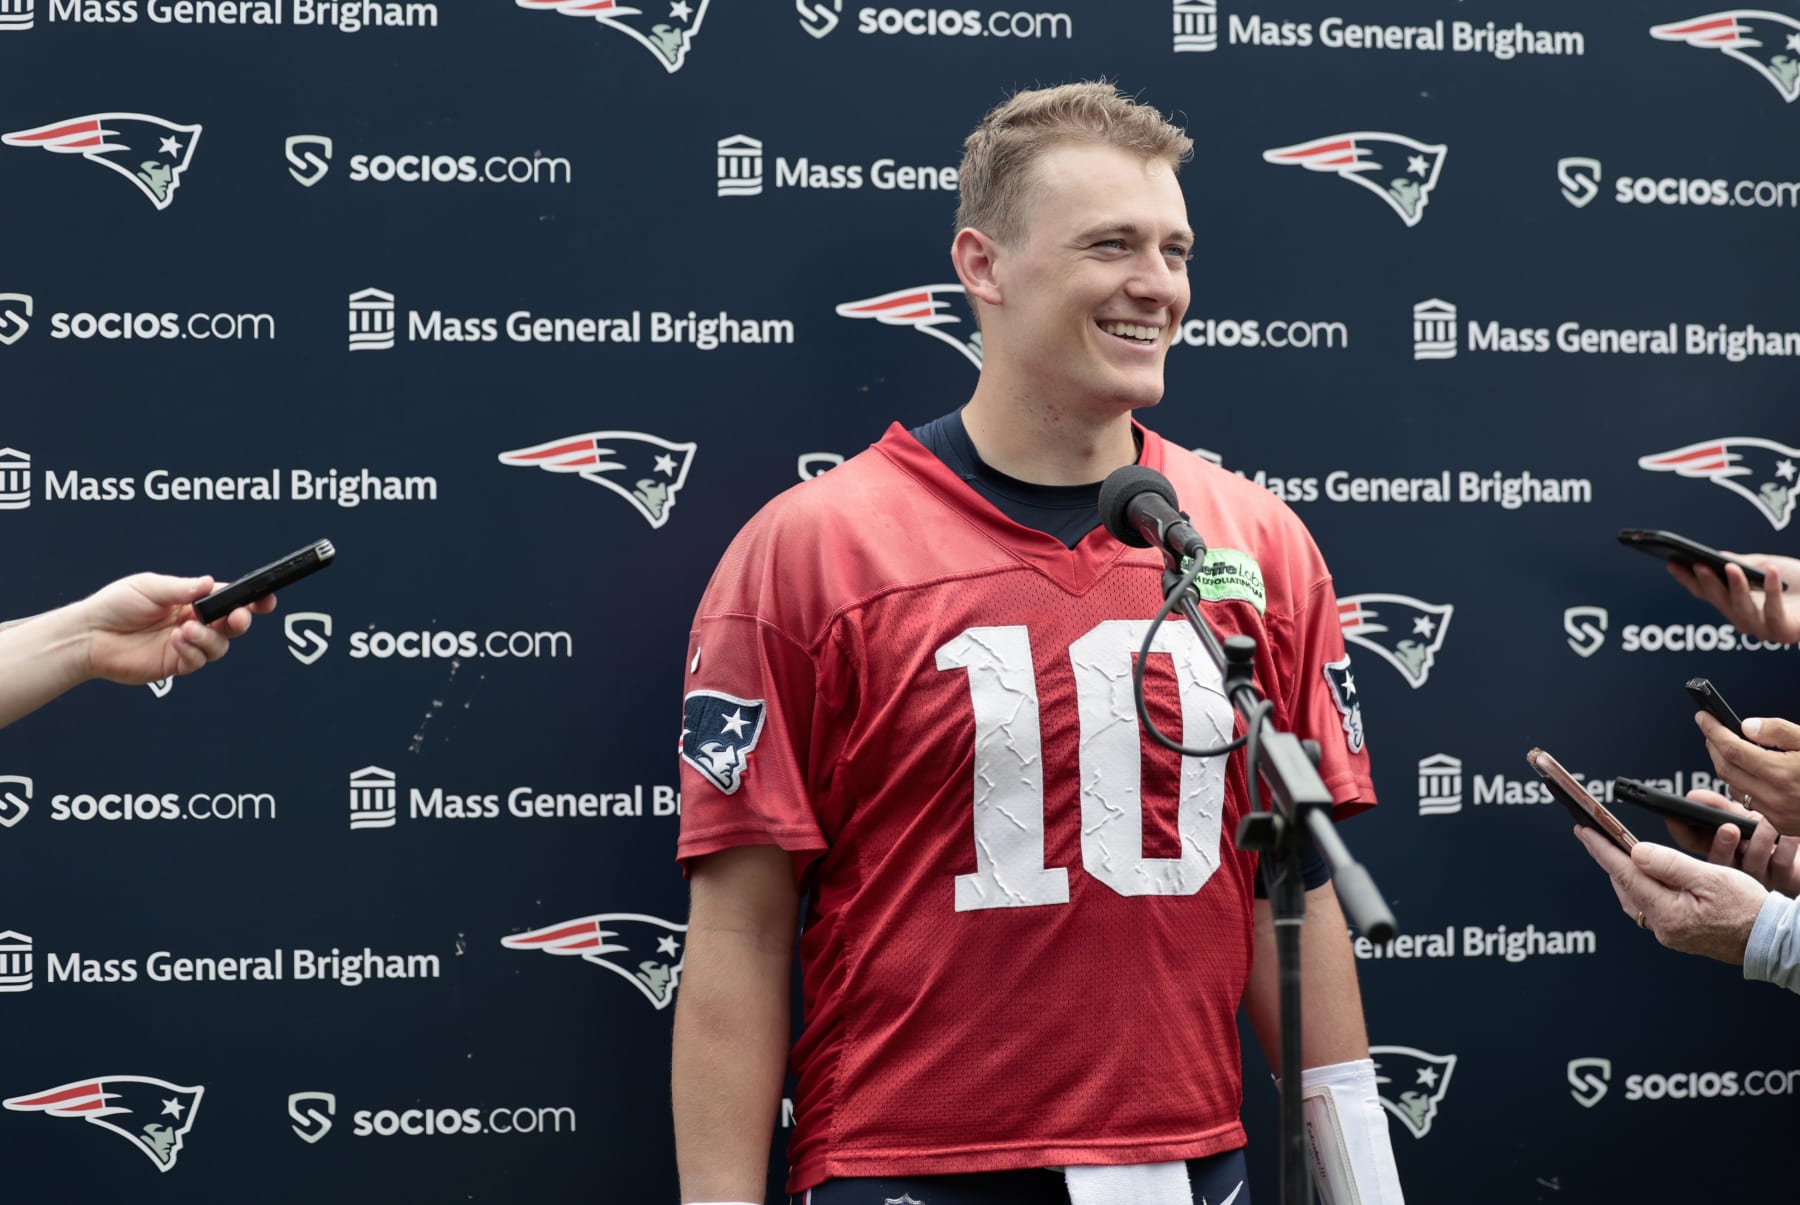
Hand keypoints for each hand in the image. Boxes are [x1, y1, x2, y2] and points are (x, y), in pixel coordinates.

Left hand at [80, 573, 274, 685]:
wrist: (89, 635)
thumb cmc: (115, 605)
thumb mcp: (149, 587)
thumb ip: (182, 588)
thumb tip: (211, 583)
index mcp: (191, 600)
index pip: (229, 598)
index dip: (251, 599)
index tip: (265, 599)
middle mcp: (194, 622)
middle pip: (232, 624)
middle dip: (240, 621)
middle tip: (235, 618)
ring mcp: (187, 645)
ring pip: (219, 646)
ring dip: (208, 638)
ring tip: (185, 631)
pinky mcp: (176, 664)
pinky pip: (198, 661)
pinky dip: (192, 651)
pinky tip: (175, 643)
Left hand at [1574, 827, 1765, 965]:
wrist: (1770, 939)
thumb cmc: (1748, 909)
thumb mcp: (1711, 878)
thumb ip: (1669, 864)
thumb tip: (1635, 852)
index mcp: (1668, 912)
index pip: (1624, 873)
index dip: (1601, 849)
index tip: (1583, 830)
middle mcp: (1663, 927)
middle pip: (1625, 887)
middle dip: (1610, 861)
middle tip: (1599, 838)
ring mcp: (1669, 933)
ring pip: (1635, 898)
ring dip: (1626, 875)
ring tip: (1619, 853)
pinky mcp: (1677, 934)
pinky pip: (1651, 907)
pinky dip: (1644, 888)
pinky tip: (1648, 876)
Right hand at [1667, 554, 1799, 643]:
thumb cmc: (1798, 580)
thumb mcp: (1766, 565)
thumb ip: (1743, 563)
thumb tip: (1718, 558)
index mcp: (1736, 604)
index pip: (1705, 593)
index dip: (1688, 579)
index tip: (1673, 563)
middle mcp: (1744, 620)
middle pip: (1720, 602)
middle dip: (1708, 583)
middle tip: (1698, 565)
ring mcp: (1762, 629)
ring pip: (1741, 610)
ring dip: (1736, 588)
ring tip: (1730, 567)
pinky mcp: (1783, 633)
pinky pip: (1773, 611)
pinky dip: (1771, 590)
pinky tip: (1770, 572)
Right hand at [1684, 789, 1799, 895]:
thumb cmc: (1769, 833)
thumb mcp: (1742, 816)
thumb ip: (1719, 807)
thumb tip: (1692, 796)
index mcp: (1720, 849)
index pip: (1692, 843)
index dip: (1681, 832)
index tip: (1675, 817)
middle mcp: (1734, 867)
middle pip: (1718, 861)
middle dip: (1722, 844)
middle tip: (1728, 828)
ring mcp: (1757, 876)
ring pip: (1752, 862)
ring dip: (1760, 838)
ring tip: (1768, 822)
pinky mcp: (1783, 879)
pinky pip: (1781, 862)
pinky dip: (1785, 844)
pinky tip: (1789, 833)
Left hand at [1698, 712, 1799, 834]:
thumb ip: (1779, 731)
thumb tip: (1746, 726)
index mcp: (1783, 774)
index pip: (1731, 749)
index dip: (1713, 731)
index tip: (1703, 716)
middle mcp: (1777, 798)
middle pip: (1726, 769)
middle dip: (1713, 746)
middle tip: (1711, 729)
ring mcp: (1778, 814)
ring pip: (1734, 787)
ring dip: (1724, 765)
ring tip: (1726, 745)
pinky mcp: (1782, 824)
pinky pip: (1749, 801)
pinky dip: (1741, 783)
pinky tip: (1746, 770)